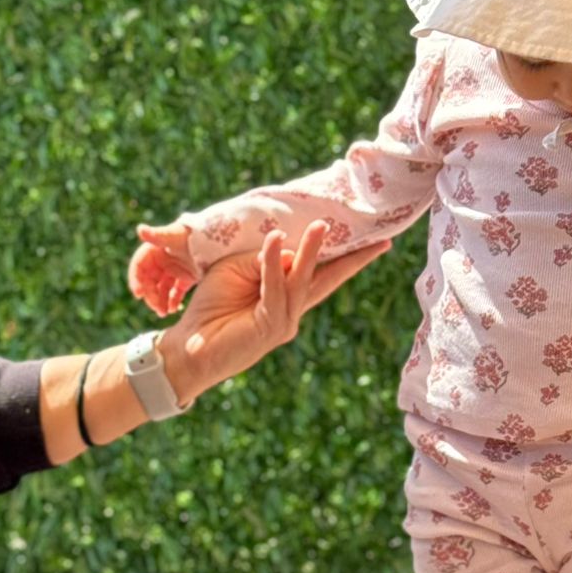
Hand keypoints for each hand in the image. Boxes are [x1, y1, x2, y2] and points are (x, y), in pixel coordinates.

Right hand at [130, 225, 197, 316]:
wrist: (216, 239)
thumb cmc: (192, 234)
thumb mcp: (174, 236)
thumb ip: (157, 235)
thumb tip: (139, 229)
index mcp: (154, 251)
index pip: (139, 268)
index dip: (136, 280)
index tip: (138, 294)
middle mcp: (161, 262)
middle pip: (148, 282)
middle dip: (150, 296)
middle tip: (156, 308)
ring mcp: (172, 271)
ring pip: (160, 290)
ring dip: (160, 302)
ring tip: (164, 313)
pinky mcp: (184, 279)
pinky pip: (174, 293)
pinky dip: (172, 302)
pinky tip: (174, 310)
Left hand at [157, 220, 390, 405]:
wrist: (189, 347)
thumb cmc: (211, 306)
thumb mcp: (237, 269)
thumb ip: (263, 259)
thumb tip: (288, 251)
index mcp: (286, 297)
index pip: (321, 273)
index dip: (345, 257)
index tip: (375, 240)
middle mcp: (292, 311)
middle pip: (329, 280)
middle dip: (355, 260)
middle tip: (382, 241)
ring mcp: (285, 321)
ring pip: (303, 281)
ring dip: (312, 251)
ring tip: (321, 225)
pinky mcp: (271, 327)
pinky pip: (274, 289)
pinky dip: (274, 264)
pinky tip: (276, 241)